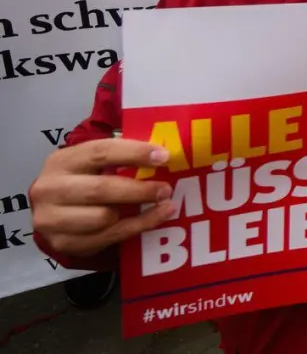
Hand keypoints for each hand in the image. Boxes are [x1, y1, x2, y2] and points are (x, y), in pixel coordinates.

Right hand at [30, 139, 175, 258]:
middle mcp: (51, 189)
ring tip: (164, 206)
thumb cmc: (82, 180)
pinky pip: (106, 237)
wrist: (52, 211)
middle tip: (166, 190)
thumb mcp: (91, 163)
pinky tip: (153, 220)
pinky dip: (135, 228)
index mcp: (62, 161)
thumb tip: (163, 155)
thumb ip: (120, 157)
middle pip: (101, 189)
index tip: (164, 156)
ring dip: (139, 213)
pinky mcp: (62, 242)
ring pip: (102, 218)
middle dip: (139, 190)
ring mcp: (52, 219)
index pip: (100, 152)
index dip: (135, 153)